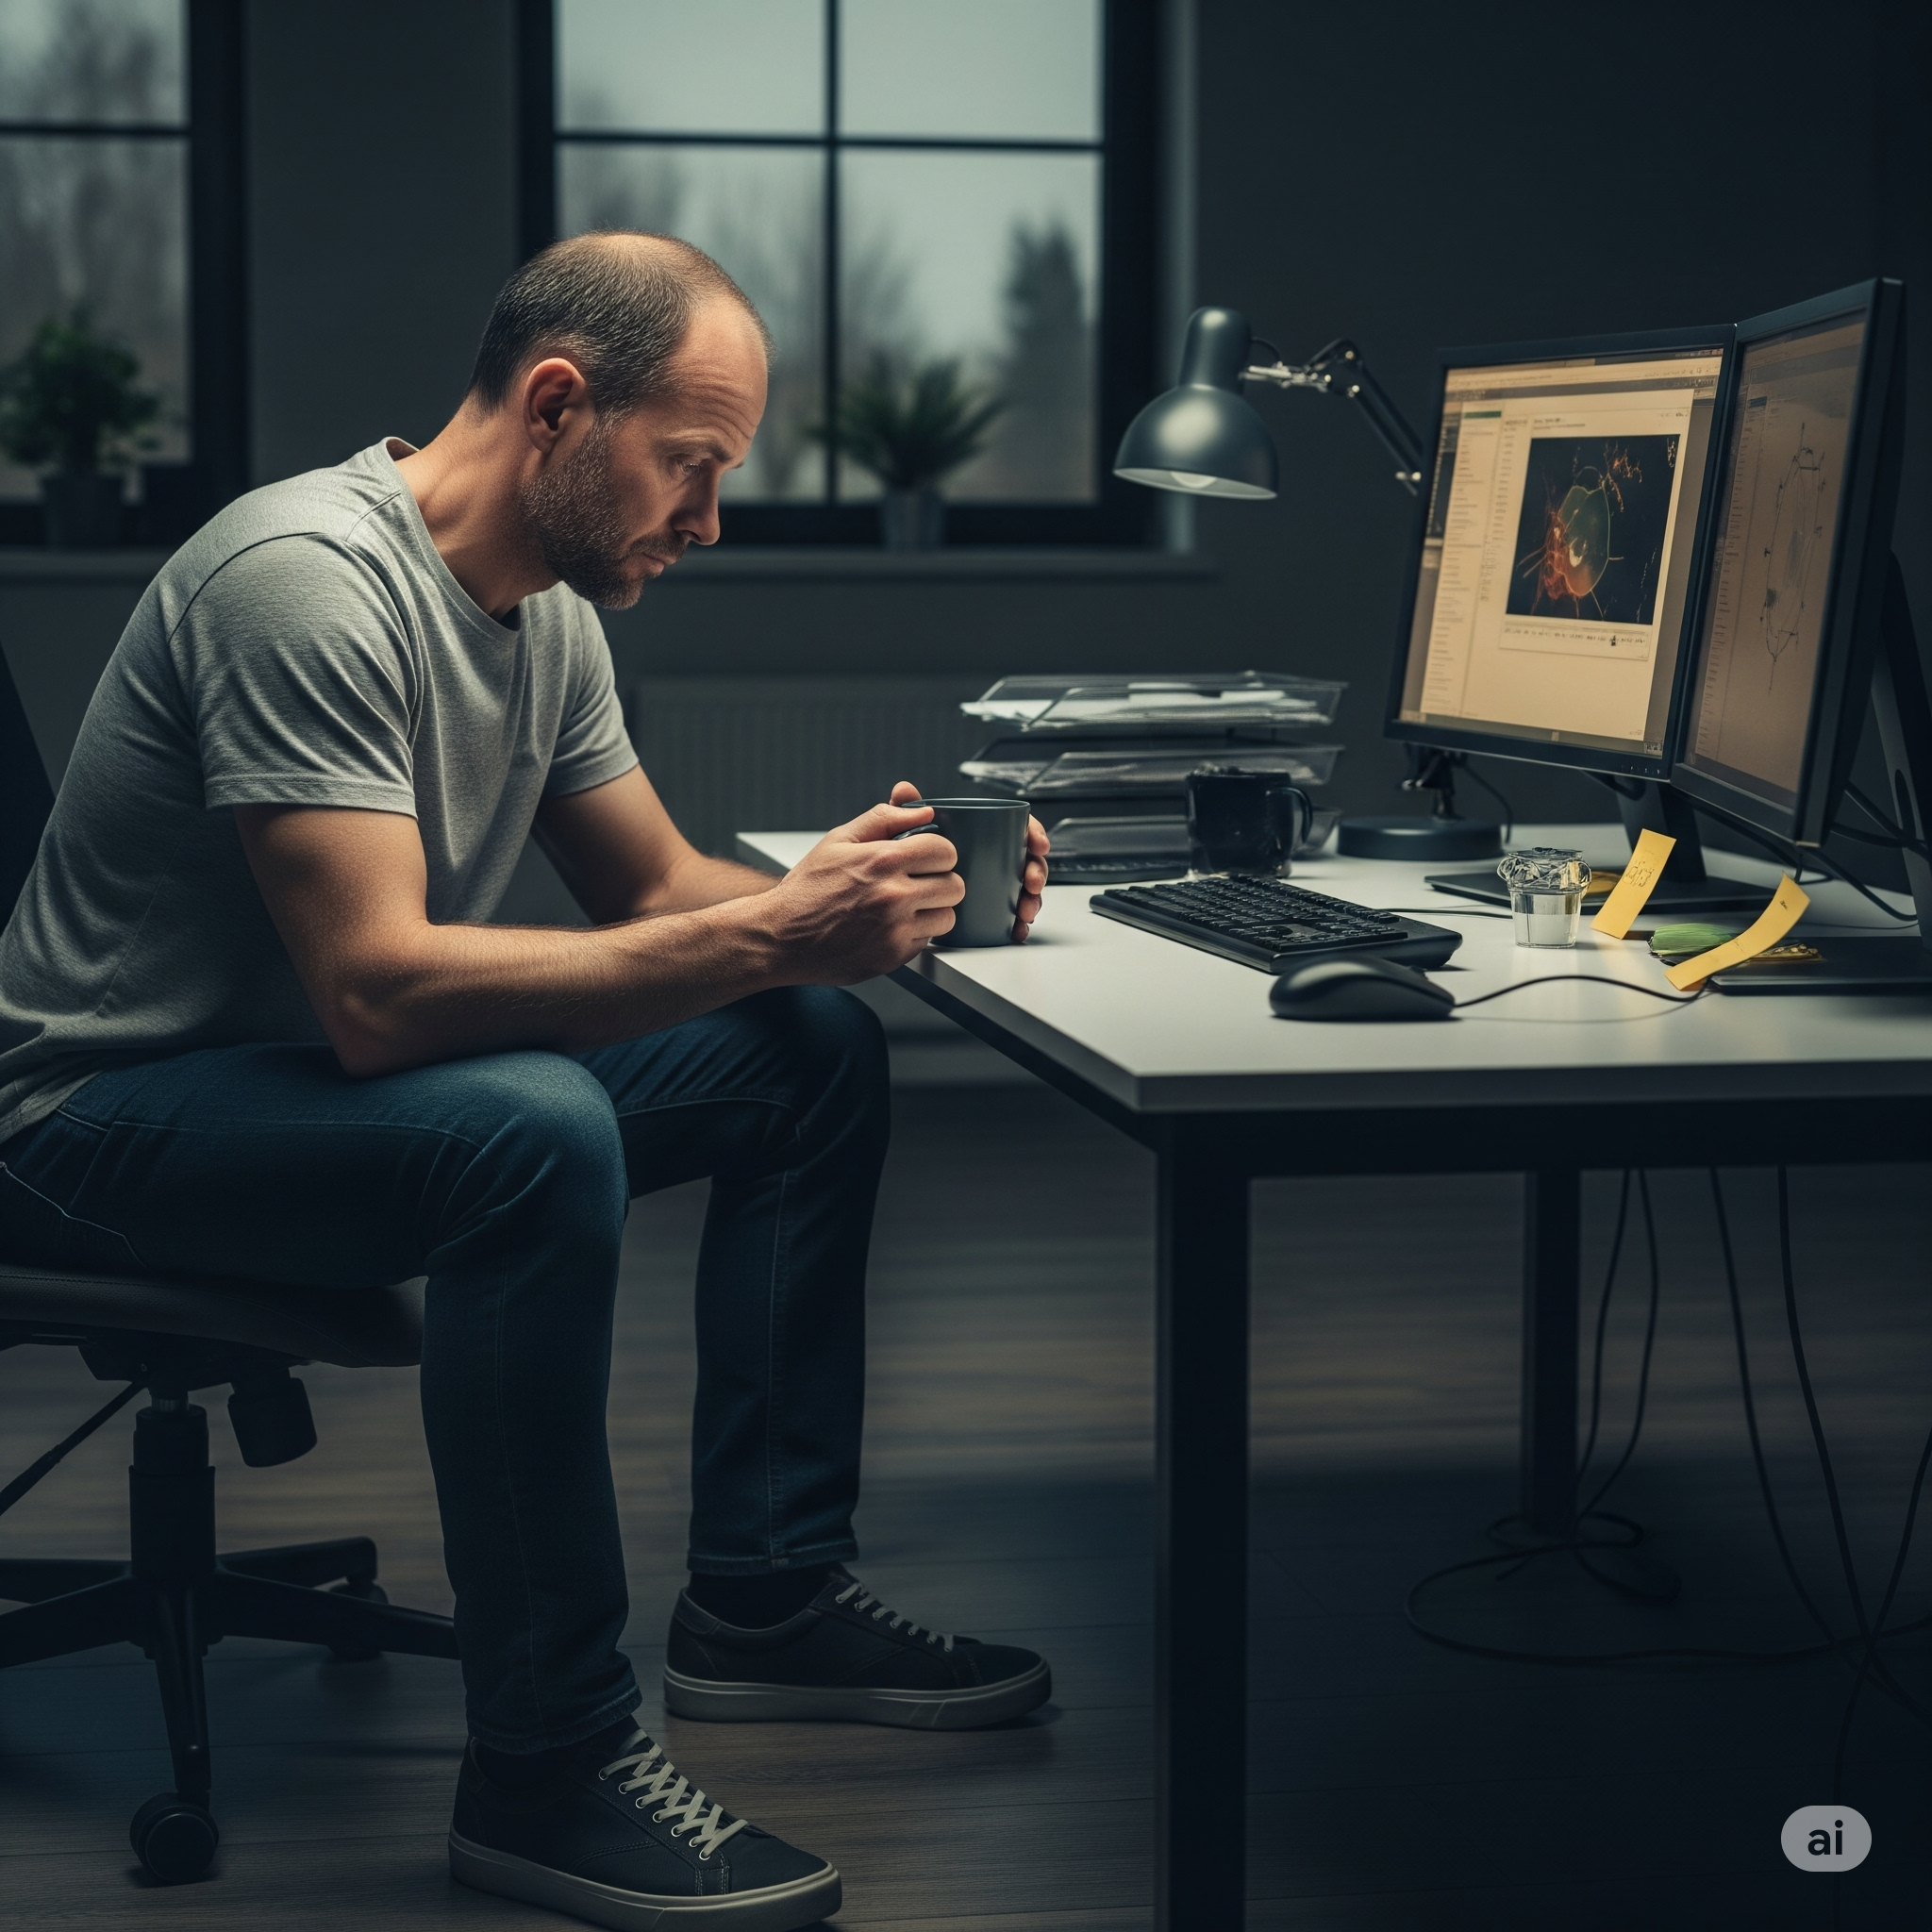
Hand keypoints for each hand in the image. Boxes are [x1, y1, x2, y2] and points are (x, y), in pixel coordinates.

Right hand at [760, 795, 964, 981]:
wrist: (780, 937)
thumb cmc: (807, 888)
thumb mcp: (838, 840)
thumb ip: (884, 818)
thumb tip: (920, 809)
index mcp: (883, 860)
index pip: (945, 850)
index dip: (936, 852)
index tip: (925, 857)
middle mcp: (893, 895)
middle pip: (954, 885)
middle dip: (938, 880)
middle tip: (916, 882)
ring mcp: (895, 929)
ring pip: (947, 916)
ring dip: (932, 910)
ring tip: (904, 906)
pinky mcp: (893, 957)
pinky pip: (926, 942)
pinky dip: (914, 934)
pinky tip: (888, 926)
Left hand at [889, 782, 1048, 941]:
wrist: (899, 896)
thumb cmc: (909, 857)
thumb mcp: (905, 832)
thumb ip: (905, 809)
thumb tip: (905, 790)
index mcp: (983, 834)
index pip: (1017, 828)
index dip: (1034, 834)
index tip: (1039, 846)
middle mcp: (994, 857)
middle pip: (1027, 860)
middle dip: (1037, 872)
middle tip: (1031, 884)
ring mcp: (995, 883)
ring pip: (1024, 889)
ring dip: (1032, 900)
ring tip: (1024, 911)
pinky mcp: (991, 908)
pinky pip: (1013, 915)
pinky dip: (1019, 923)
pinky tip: (1018, 929)